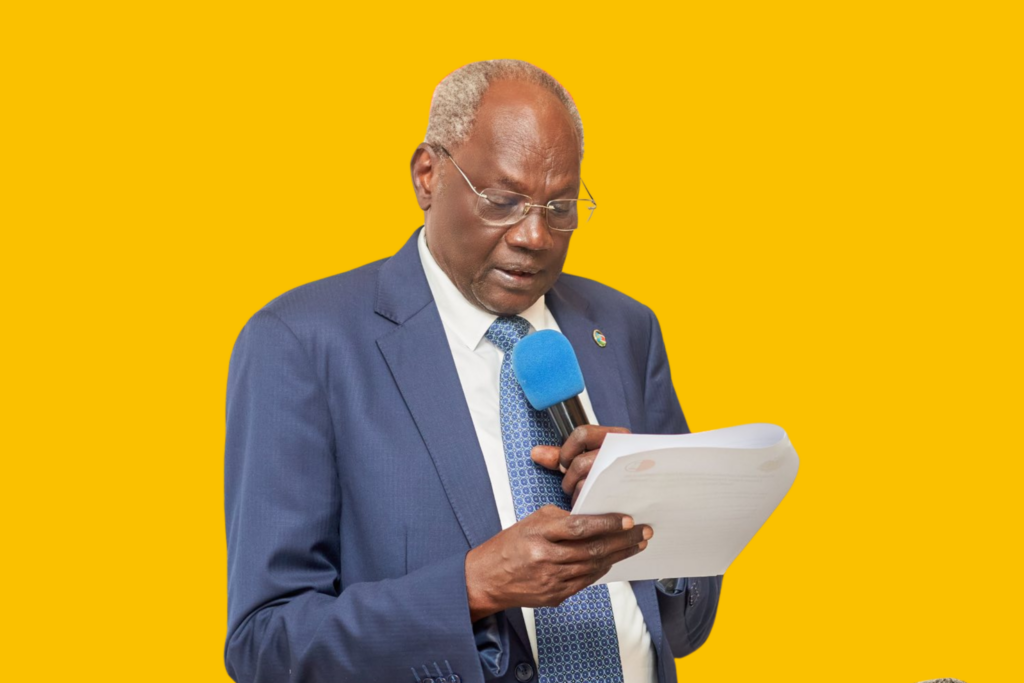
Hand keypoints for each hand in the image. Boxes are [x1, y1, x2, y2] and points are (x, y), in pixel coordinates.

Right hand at [464, 505, 651, 620]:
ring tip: (636, 545)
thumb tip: (591, 517)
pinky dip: (602, 570)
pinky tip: (613, 560)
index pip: (578, 527)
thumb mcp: (530, 521)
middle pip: (592, 550)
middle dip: (623, 541)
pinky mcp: (555, 597)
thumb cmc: (509, 546)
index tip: (627, 520)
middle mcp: (545, 559)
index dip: (606, 524)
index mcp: (537, 534)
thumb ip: (560, 519)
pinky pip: (585, 582)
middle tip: (643, 532)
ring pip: (593, 567)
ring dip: (618, 556)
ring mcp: (551, 581)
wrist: (487, 579)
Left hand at [531, 425, 629, 505]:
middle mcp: (623, 449)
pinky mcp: (628, 491)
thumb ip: (562, 456)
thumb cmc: (609, 471)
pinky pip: (598, 499)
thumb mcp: (586, 458)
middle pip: (582, 463)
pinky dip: (587, 503)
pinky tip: (588, 505)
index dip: (566, 452)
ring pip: (589, 482)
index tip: (563, 465)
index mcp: (613, 436)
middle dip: (570, 479)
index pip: (582, 434)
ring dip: (578, 493)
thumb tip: (536, 453)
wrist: (647, 486)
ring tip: (579, 497)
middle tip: (570, 487)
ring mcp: (627, 471)